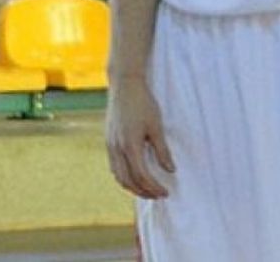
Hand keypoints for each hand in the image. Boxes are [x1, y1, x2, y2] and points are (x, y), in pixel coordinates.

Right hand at [105, 74, 174, 198]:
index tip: (165, 192)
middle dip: (143, 192)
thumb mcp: (156, 126)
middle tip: (158, 195)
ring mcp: (110, 144)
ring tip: (146, 189)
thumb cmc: (142, 103)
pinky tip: (133, 175)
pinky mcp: (108, 140)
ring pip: (118, 175)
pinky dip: (123, 176)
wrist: (124, 84)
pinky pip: (114, 166)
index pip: (142, 176)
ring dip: (132, 186)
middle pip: (127, 181)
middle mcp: (117, 148)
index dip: (154, 187)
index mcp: (130, 145)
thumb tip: (171, 170)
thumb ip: (162, 150)